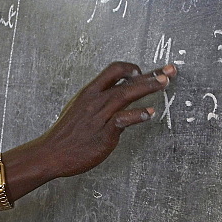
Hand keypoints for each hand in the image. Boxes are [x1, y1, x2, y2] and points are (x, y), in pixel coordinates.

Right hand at [28, 61, 175, 177]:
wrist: (51, 153)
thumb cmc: (66, 134)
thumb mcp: (79, 108)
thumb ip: (98, 102)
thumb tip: (116, 97)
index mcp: (89, 92)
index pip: (113, 70)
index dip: (130, 68)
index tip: (143, 71)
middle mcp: (96, 100)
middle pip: (126, 81)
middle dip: (150, 74)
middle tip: (169, 71)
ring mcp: (100, 116)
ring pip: (125, 95)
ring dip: (147, 88)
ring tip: (164, 84)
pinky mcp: (103, 134)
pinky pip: (122, 120)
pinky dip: (137, 115)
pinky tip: (149, 113)